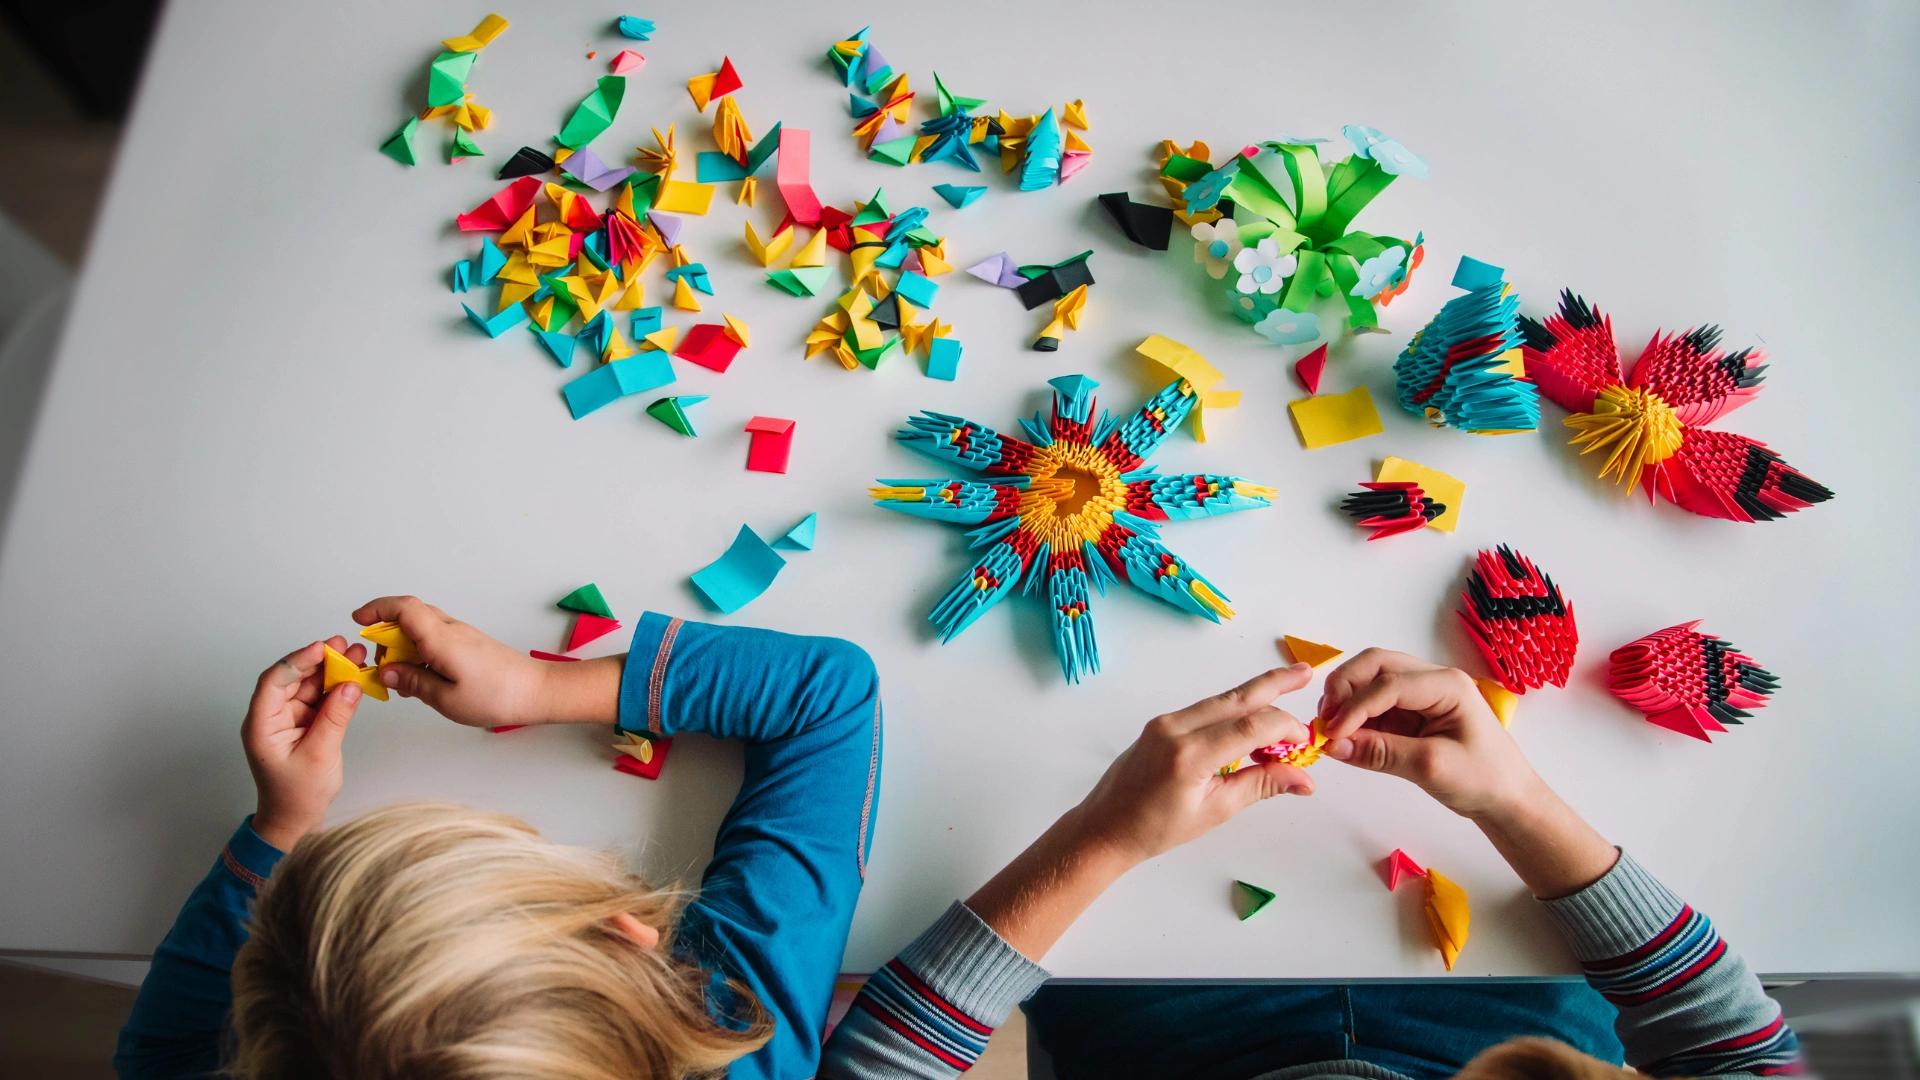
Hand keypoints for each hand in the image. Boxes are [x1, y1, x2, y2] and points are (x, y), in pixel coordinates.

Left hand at [243, 639, 364, 850]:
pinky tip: (354, 677)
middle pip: (293, 678)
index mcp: (262, 725)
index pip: (274, 682)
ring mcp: (288, 719)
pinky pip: (320, 699)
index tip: (322, 648)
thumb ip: (336, 718)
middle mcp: (272, 717)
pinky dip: (336, 688)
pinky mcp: (305, 724)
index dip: (297, 661)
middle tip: (345, 647)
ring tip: (356, 656)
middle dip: (319, 661)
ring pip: (309, 685)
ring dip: (332, 671)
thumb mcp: (319, 755)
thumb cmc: (297, 795)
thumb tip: (352, 685)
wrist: (295, 820)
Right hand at [351, 596, 557, 727]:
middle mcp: (451, 630)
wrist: (537, 692)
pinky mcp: (469, 644)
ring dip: (403, 646)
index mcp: (442, 638)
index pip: (404, 608)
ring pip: (422, 629)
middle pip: (409, 616)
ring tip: (399, 677)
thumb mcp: (445, 698)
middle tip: (378, 664)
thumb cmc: (497, 696)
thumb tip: (385, 672)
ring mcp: (462, 635)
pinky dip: (420, 652)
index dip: (376, 608)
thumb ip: (412, 681)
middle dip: (384, 634)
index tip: (357, 620)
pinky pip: (435, 639)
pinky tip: (420, 678)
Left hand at [1070, 664, 1316, 865]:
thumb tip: (1303, 779)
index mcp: (1189, 755)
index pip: (1251, 727)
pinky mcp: (1162, 724)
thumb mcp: (1215, 811)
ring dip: (1255, 700)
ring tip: (1287, 693)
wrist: (1105, 827)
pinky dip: (1233, 713)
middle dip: (1274, 683)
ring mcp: (1165, 722)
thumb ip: (1261, 786)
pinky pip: (1205, 710)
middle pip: (1236, 698)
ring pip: (1221, 701)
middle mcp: (1174, 729)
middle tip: (1305, 673)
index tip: (1304, 740)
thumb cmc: (1153, 828)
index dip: (1285, 728)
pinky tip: (1252, 723)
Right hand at [1316, 649, 1541, 820]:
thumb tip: (1334, 746)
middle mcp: (1432, 681)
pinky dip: (1355, 718)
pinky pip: (1375, 706)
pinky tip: (1346, 738)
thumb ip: (1381, 754)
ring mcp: (1421, 696)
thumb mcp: (1431, 768)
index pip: (1388, 684)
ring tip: (1331, 732)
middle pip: (1375, 665)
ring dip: (1347, 701)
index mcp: (1447, 685)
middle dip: (1344, 688)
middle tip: (1325, 720)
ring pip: (1371, 681)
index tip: (1331, 734)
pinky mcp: (1411, 714)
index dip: (1354, 707)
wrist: (1507, 799)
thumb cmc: (1484, 779)